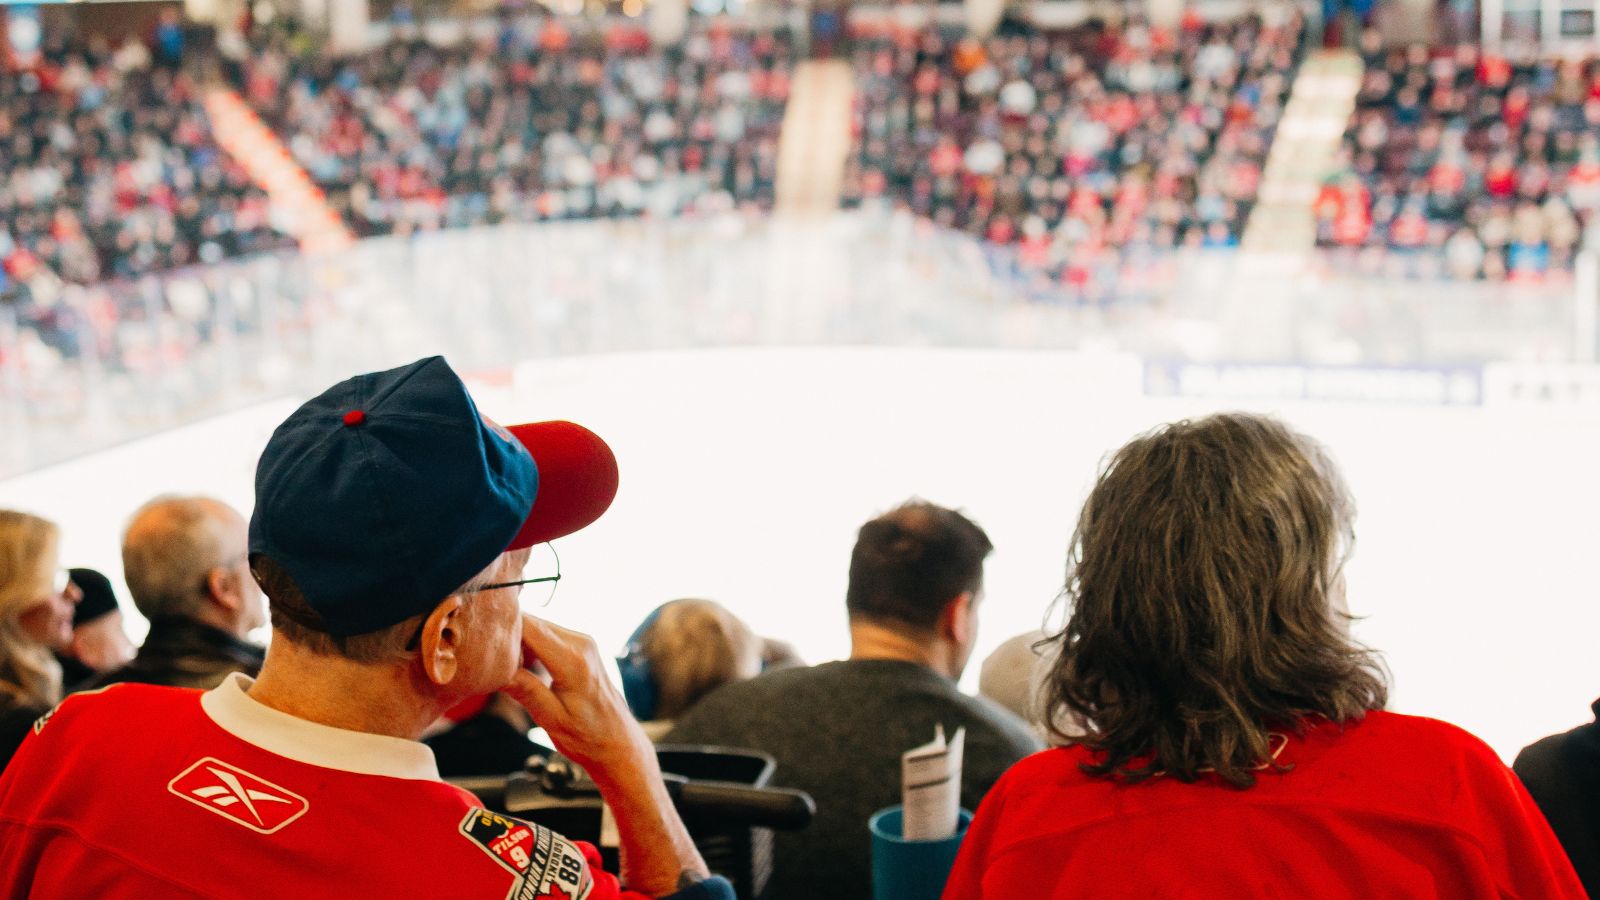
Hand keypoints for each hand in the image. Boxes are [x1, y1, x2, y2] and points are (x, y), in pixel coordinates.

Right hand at [504, 615, 709, 892]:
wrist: (618, 743)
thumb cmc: (588, 737)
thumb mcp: (550, 719)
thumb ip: (524, 689)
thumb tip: (495, 668)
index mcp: (573, 660)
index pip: (528, 626)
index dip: (501, 632)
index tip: (480, 646)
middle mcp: (581, 643)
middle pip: (532, 622)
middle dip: (508, 638)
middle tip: (488, 662)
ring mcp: (583, 642)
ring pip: (538, 627)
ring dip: (519, 642)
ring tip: (506, 670)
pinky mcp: (582, 646)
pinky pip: (548, 635)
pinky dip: (531, 646)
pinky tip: (525, 669)